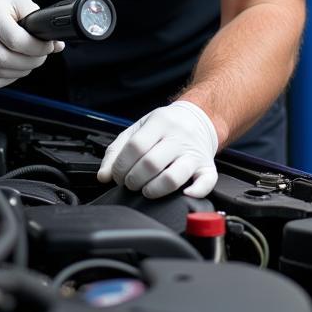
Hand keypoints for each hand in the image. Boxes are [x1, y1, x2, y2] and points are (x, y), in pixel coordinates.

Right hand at [0, 0, 62, 88]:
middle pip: (6, 60)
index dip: (37, 47)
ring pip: (1, 73)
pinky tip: (15, 65)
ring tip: (29, 59)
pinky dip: (11, 76)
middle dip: (32, 61)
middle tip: (41, 55)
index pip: (15, 40)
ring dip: (23, 70)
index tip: (48, 46)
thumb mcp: (18, 1)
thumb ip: (38, 20)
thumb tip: (57, 45)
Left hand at [97, 100, 218, 198]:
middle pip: (151, 163)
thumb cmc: (165, 126)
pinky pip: (206, 183)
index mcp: (160, 122)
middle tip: (130, 183)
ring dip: (154, 190)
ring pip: (174, 177)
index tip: (117, 175)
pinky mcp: (207, 166)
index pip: (136, 146)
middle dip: (134, 180)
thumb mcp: (138, 129)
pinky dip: (195, 192)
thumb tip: (104, 176)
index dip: (121, 166)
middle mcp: (179, 136)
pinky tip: (183, 194)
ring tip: (147, 190)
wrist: (198, 118)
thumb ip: (117, 150)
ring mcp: (194, 152)